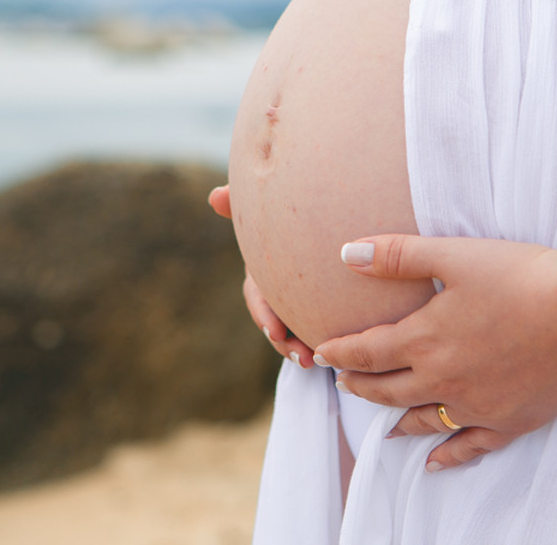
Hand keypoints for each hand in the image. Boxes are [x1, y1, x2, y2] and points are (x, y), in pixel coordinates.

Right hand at [208, 185, 315, 367]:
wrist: (328, 206)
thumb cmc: (292, 207)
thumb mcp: (270, 209)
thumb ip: (243, 201)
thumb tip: (214, 196)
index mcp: (265, 268)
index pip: (258, 295)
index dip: (264, 314)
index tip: (275, 332)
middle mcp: (278, 286)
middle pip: (277, 321)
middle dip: (285, 342)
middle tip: (303, 358)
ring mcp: (297, 297)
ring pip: (296, 329)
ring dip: (302, 348)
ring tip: (318, 360)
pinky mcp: (319, 303)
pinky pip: (317, 326)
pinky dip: (323, 338)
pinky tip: (342, 352)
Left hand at [315, 235, 556, 470]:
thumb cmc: (522, 275)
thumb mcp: (454, 254)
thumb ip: (397, 255)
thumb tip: (348, 252)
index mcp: (425, 340)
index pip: (367, 353)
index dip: (340, 355)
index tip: (321, 356)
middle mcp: (444, 380)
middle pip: (388, 391)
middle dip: (361, 387)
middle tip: (343, 384)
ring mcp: (477, 406)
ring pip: (423, 421)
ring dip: (396, 420)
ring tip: (380, 424)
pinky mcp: (511, 421)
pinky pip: (470, 446)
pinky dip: (448, 455)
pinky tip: (434, 463)